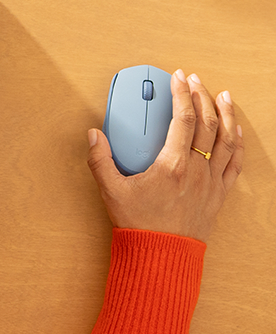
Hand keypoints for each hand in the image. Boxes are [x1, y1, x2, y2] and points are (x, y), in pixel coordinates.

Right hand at [87, 70, 243, 240]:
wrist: (162, 255)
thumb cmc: (139, 225)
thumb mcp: (111, 191)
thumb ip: (100, 160)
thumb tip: (94, 135)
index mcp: (172, 165)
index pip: (183, 118)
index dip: (182, 93)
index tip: (178, 78)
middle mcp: (197, 169)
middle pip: (207, 123)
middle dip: (202, 96)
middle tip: (194, 81)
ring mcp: (212, 181)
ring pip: (227, 139)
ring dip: (226, 114)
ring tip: (222, 96)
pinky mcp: (219, 194)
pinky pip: (236, 162)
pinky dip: (238, 142)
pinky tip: (235, 130)